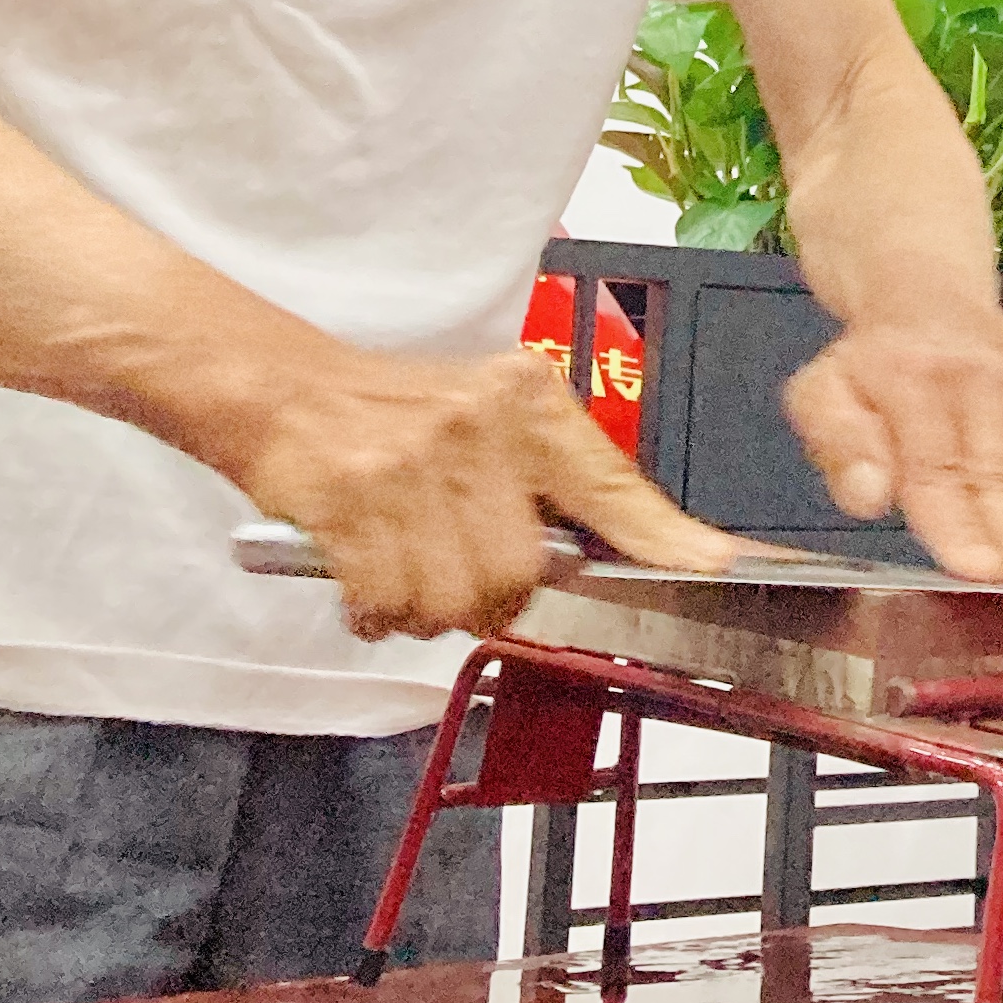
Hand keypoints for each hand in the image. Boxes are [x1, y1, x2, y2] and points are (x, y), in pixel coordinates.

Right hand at [243, 346, 739, 641]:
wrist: (288, 388)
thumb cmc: (399, 413)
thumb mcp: (492, 419)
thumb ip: (553, 480)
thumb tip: (627, 552)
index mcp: (527, 404)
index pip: (610, 480)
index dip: (663, 534)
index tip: (714, 565)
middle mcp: (480, 429)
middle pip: (522, 572)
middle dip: (493, 600)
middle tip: (460, 579)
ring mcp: (414, 465)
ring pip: (454, 597)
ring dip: (427, 612)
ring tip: (407, 575)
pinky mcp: (351, 501)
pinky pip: (386, 602)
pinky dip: (376, 614)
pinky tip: (367, 584)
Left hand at [784, 310, 1002, 586]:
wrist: (929, 301)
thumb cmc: (871, 365)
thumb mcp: (824, 393)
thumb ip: (840, 445)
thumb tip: (864, 494)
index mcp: (912, 385)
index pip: (937, 465)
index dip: (960, 521)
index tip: (978, 566)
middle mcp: (976, 390)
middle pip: (1001, 475)